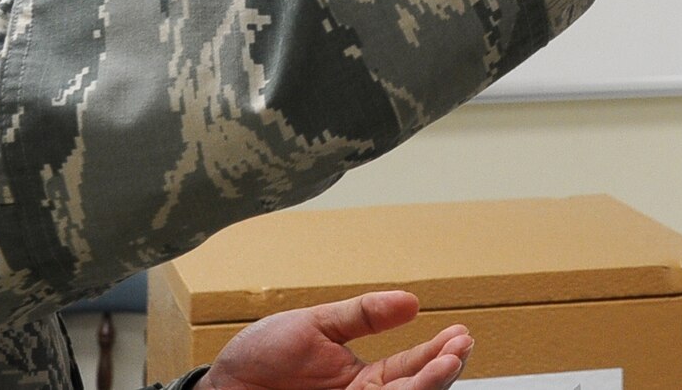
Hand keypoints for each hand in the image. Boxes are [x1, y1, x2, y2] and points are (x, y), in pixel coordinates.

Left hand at [201, 291, 472, 389]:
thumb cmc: (261, 358)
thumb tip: (411, 301)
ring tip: (446, 363)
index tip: (460, 335)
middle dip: (440, 372)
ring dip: (426, 386)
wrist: (220, 389)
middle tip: (460, 348)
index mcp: (362, 378)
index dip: (437, 353)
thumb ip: (362, 315)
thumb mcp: (315, 325)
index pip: (410, 368)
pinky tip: (411, 387)